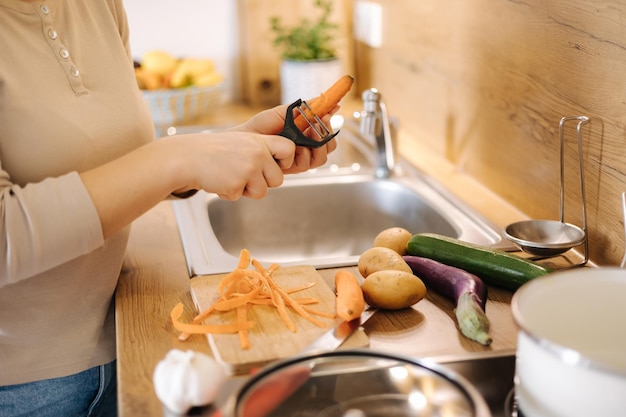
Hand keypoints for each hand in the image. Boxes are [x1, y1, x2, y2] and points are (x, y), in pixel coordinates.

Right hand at [165, 130, 294, 199]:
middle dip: (264, 182)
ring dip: (247, 190)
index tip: (277, 163)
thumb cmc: (213, 151)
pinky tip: (221, 181)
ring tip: (231, 176)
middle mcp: (257, 153)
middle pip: (278, 179)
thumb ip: (260, 150)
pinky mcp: (237, 184)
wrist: (188, 158)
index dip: (287, 160)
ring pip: (262, 192)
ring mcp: (248, 169)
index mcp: (259, 141)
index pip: (288, 148)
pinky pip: (241, 197)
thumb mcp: (241, 141)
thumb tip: (280, 166)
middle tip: (245, 175)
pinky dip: (231, 193)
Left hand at [230, 103, 338, 173]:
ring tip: (304, 137)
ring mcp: (299, 159)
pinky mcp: (291, 168)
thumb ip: (306, 108)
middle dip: (325, 137)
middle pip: (328, 147)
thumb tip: (327, 101)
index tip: (327, 115)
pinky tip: (294, 148)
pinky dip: (303, 155)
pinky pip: (306, 165)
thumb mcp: (284, 113)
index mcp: (305, 133)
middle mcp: (305, 147)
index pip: (327, 132)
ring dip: (315, 146)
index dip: (329, 125)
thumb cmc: (260, 127)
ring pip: (320, 158)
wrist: (244, 139)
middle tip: (315, 127)